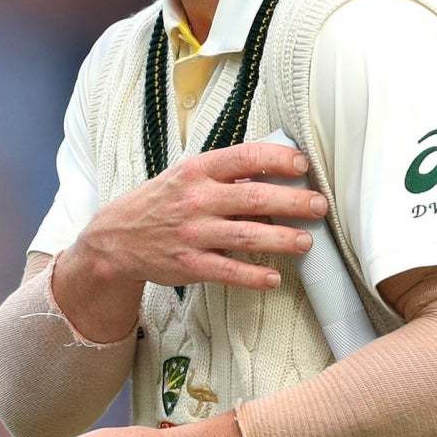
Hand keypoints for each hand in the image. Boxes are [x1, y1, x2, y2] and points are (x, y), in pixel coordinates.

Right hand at [54, 143, 328, 340]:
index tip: (303, 166)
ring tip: (307, 242)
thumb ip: (226, 175)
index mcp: (197, 170)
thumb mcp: (186, 176)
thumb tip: (273, 174)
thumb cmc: (161, 202)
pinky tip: (274, 278)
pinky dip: (253, 276)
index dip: (277, 160)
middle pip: (253, 198)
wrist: (116, 238)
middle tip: (320, 206)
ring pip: (246, 236)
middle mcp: (196, 199)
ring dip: (281, 239)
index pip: (245, 158)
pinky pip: (228, 271)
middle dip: (292, 202)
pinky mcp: (189, 265)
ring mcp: (192, 233)